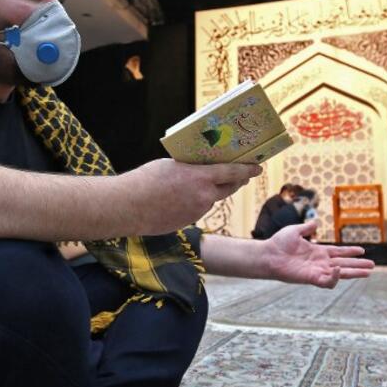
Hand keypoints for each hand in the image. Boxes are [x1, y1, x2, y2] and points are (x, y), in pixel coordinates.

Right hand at [121, 159, 260, 234]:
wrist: (128, 207)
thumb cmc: (146, 180)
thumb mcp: (172, 165)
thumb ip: (191, 168)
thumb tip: (201, 169)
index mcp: (201, 177)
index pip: (233, 172)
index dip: (248, 169)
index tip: (257, 166)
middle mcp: (204, 196)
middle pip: (230, 187)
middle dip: (238, 180)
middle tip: (241, 174)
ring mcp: (197, 211)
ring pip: (212, 199)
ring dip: (212, 191)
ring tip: (200, 183)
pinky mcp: (189, 221)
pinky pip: (198, 208)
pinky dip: (196, 201)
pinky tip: (182, 197)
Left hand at [261, 221, 373, 287]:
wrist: (268, 254)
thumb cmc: (279, 243)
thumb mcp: (295, 231)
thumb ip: (307, 228)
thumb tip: (316, 222)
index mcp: (318, 252)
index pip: (339, 252)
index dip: (351, 251)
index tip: (363, 250)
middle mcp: (320, 262)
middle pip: (344, 264)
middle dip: (358, 265)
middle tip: (372, 266)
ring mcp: (317, 271)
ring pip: (340, 274)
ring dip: (353, 273)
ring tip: (367, 272)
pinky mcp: (311, 278)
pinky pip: (327, 281)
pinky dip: (335, 277)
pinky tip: (340, 269)